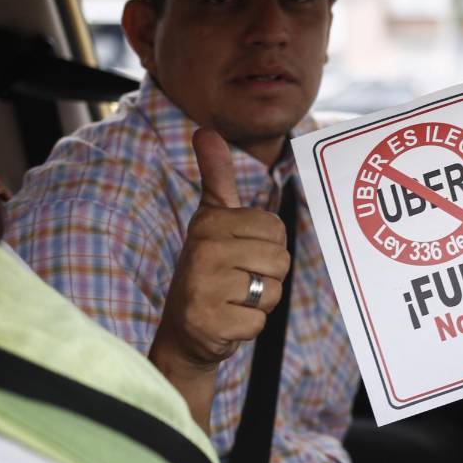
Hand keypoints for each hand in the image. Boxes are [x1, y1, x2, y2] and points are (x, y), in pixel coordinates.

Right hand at [148, 128, 289, 427]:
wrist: (182, 331)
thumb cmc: (208, 268)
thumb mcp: (211, 219)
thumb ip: (216, 176)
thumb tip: (204, 130)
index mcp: (210, 221)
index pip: (276, 229)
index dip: (268, 246)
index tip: (240, 253)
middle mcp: (202, 249)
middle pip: (280, 259)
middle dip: (268, 275)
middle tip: (238, 280)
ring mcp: (203, 286)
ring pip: (274, 289)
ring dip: (261, 300)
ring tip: (233, 298)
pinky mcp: (209, 321)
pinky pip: (260, 320)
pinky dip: (249, 326)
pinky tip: (227, 320)